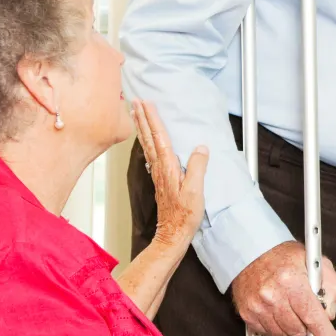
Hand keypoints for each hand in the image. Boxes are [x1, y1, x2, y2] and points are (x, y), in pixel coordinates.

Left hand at [134, 100, 209, 252]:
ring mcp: (158, 174)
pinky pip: (150, 154)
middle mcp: (159, 168)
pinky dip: (146, 141)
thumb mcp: (196, 191)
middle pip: (149, 138)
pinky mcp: (160, 179)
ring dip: (141, 128)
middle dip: (142, 118)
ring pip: (147, 145)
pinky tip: (146, 140)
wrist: (172, 234)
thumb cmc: (184, 215)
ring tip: (136, 114)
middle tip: (135, 101)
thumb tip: (200, 148)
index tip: (147, 103)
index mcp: (168, 167)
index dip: (153, 119)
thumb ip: (197, 167)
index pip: (159, 137)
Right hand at [230, 241, 335, 335]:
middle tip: (305, 309)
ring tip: (291, 307)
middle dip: (307, 324)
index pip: (312, 316)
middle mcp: (272, 294)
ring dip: (292, 326)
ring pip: (284, 334)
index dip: (325, 334)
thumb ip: (331, 287)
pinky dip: (277, 327)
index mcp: (292, 280)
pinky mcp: (247, 313)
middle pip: (298, 329)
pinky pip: (268, 333)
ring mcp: (258, 305)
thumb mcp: (317, 263)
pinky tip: (279, 311)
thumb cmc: (285, 257)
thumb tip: (329, 313)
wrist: (253, 252)